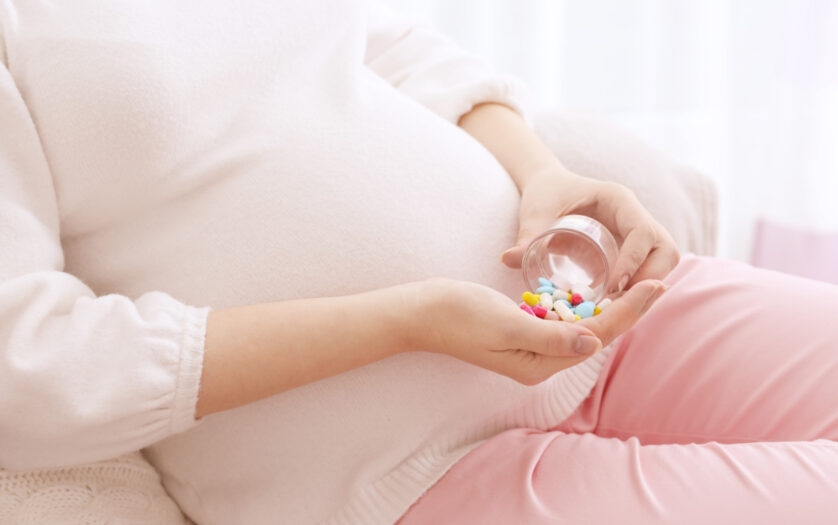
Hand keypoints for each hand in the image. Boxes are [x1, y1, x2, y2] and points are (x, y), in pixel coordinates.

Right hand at [406, 277, 665, 385]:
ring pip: (581, 327)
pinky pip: (562, 321)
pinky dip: (583, 305)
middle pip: (594, 333)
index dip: (629, 311)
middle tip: (660, 281)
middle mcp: (541, 360)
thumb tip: (594, 340)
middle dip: (628, 309)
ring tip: (640, 285)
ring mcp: (532, 347)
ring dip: (611, 307)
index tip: (656, 286)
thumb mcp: (506, 324)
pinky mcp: (523, 331)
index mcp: (539, 364)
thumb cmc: (459, 315)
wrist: (422, 313)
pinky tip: (600, 292)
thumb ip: (550, 335)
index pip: (595, 336)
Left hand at [501, 168, 679, 294]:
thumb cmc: (545, 194)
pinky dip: (641, 287)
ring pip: (665, 260)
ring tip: (617, 306)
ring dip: (649, 285)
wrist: (551, 187)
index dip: (633, 261)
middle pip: (665, 249)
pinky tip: (616, 304)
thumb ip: (526, 235)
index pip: (642, 231)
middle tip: (618, 303)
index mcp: (618, 199)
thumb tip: (508, 259)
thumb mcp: (535, 212)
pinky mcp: (635, 246)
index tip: (612, 287)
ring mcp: (640, 230)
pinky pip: (651, 268)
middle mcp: (635, 213)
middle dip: (649, 279)